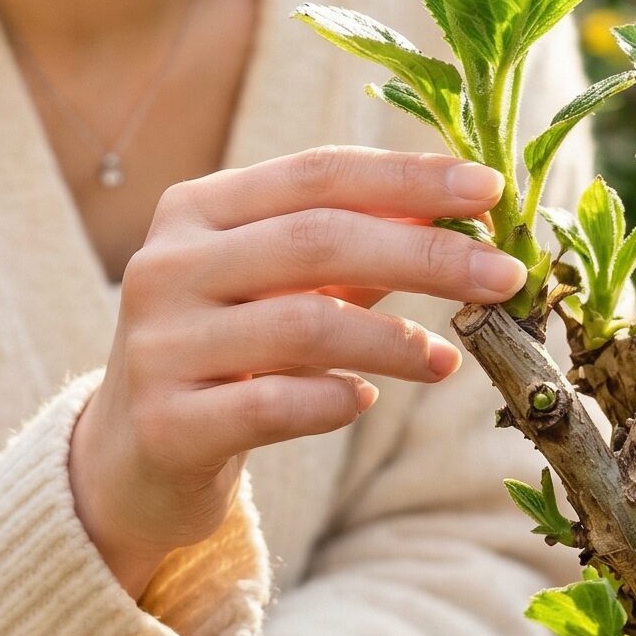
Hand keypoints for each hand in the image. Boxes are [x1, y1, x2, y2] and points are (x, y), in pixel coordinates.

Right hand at [70, 145, 524, 596]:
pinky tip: (363, 401)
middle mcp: (167, 266)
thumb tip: (463, 213)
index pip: (317, 174)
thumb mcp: (278, 287)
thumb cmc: (227, 354)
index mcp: (197, 210)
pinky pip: (271, 405)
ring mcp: (159, 345)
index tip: (489, 190)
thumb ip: (354, 247)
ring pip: (302, 324)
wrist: (129, 462)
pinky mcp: (166, 424)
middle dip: (425, 254)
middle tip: (505, 275)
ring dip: (394, 340)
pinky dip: (333, 400)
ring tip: (448, 360)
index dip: (408, 177)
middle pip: (318, 239)